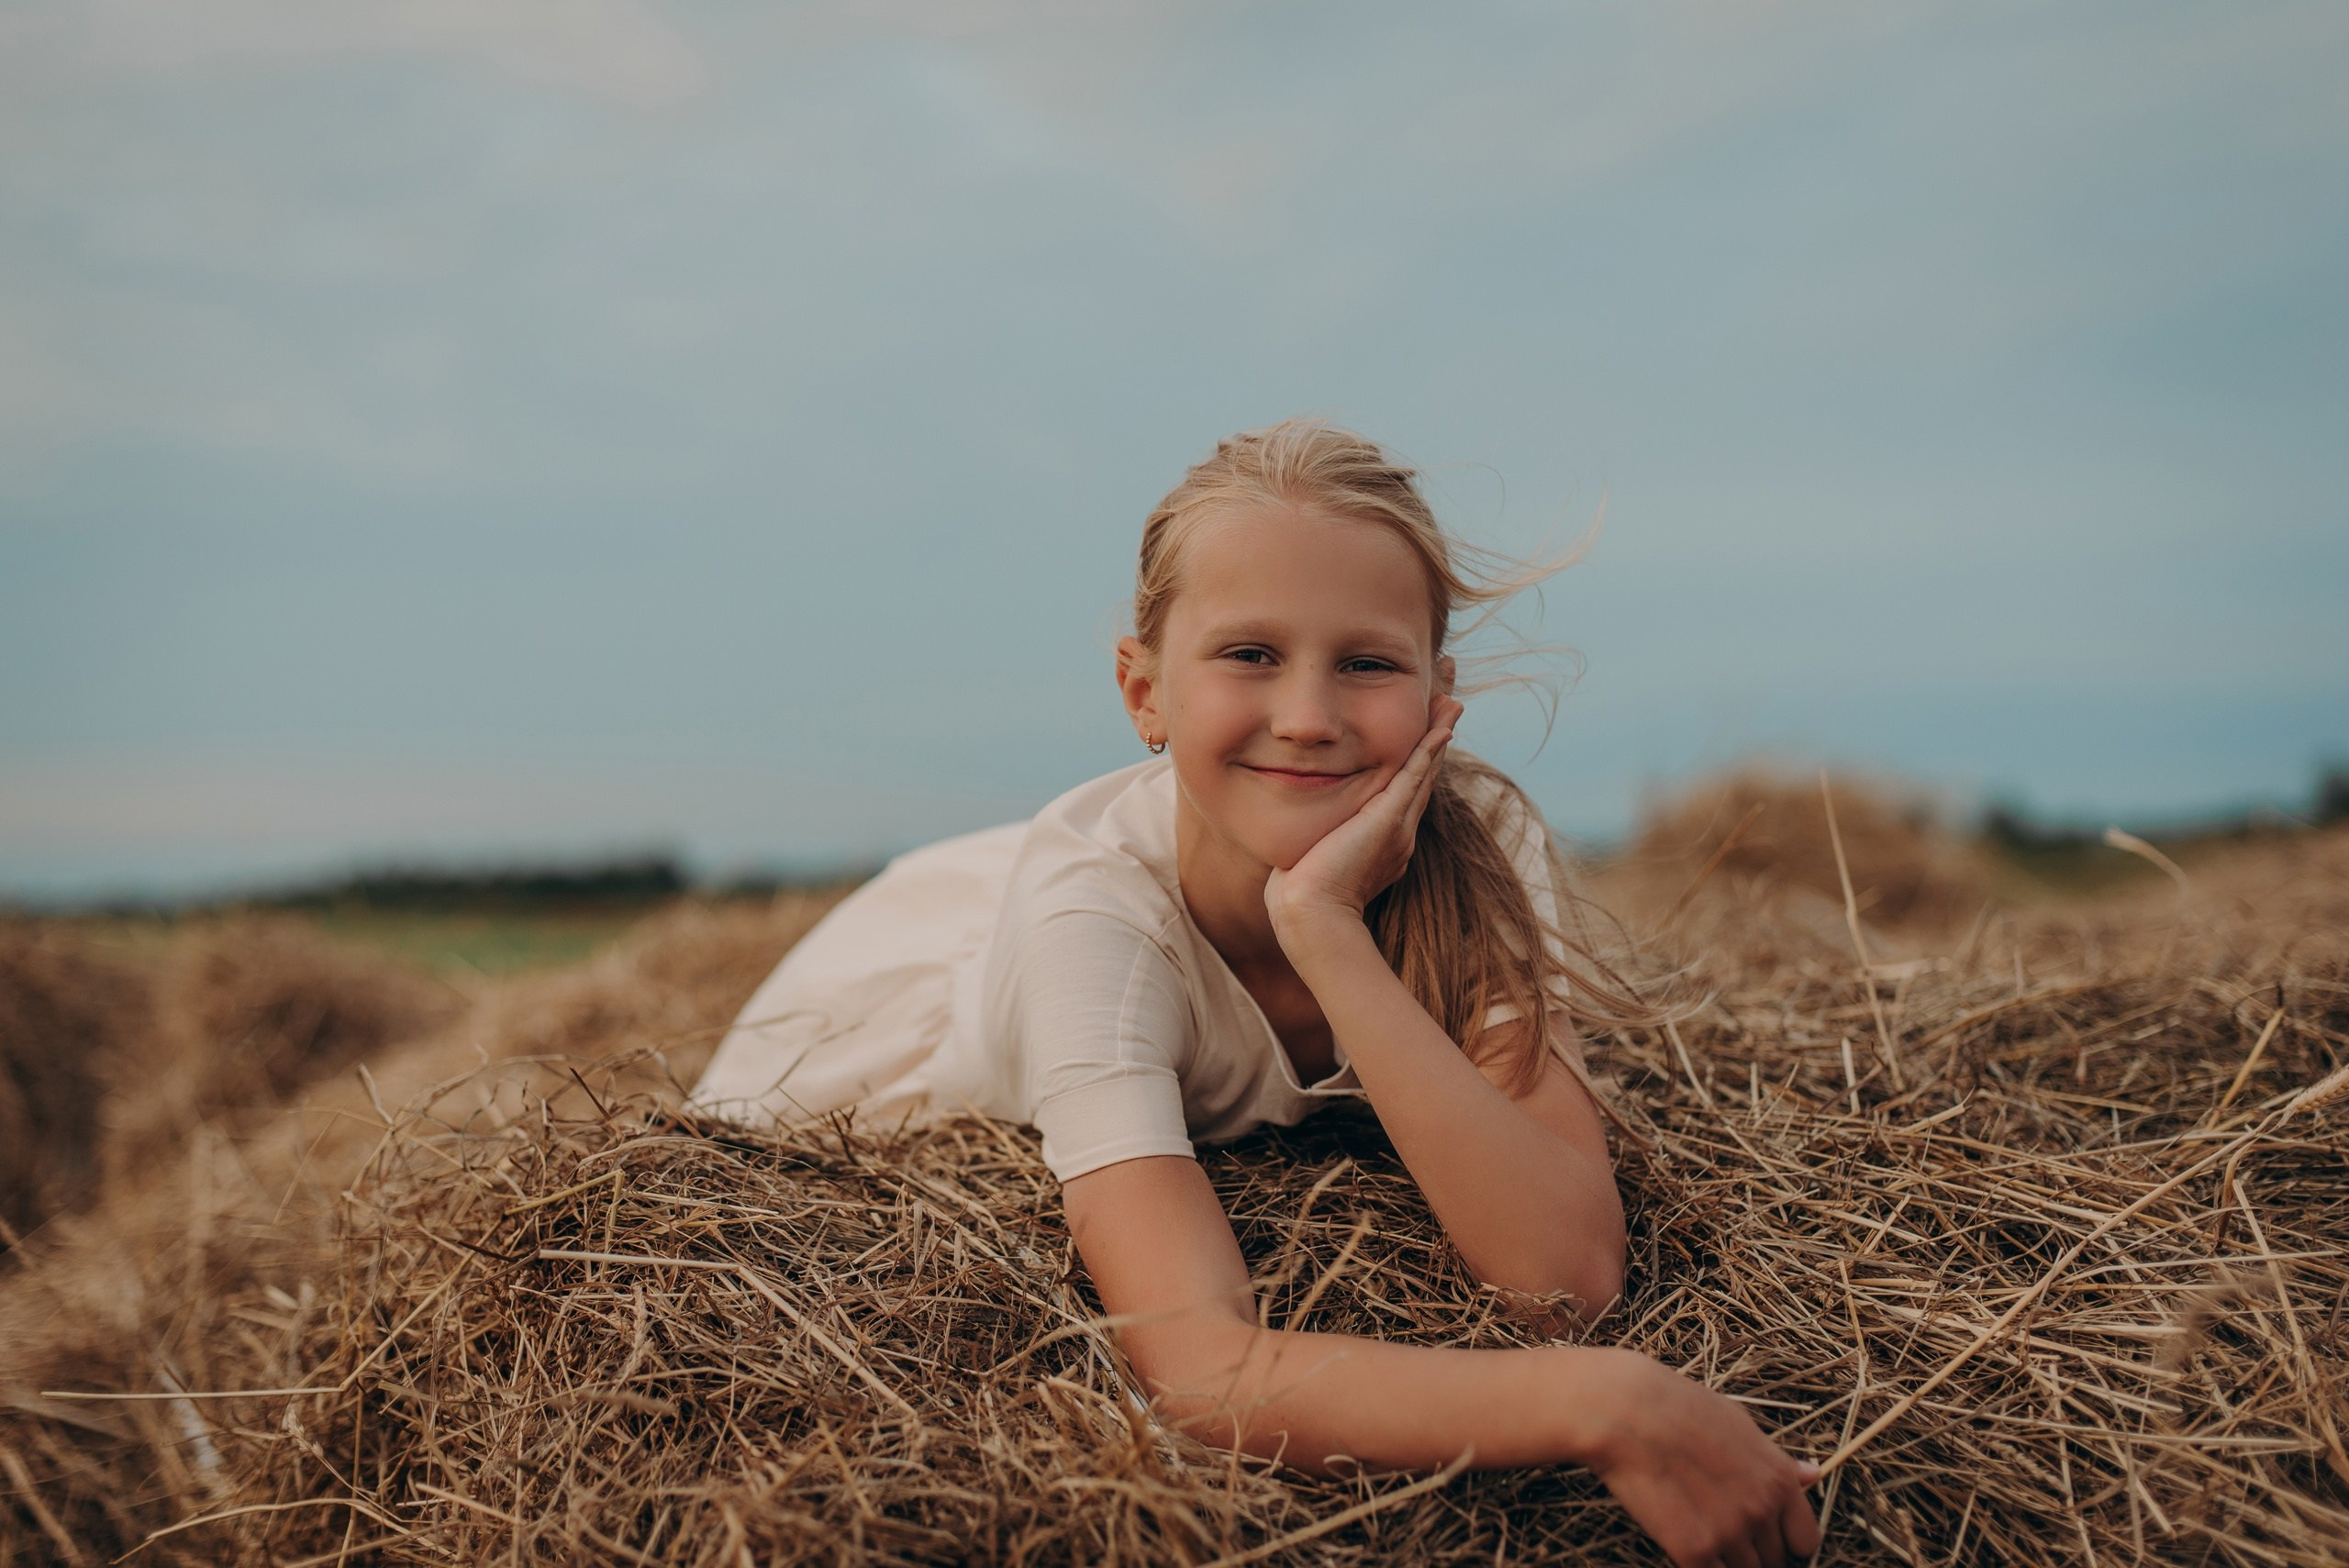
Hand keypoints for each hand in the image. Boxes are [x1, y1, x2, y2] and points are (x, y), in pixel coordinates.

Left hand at [1264, 695, 1463, 947]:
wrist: (1312, 916)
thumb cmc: (1303, 898)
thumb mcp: (1313, 859)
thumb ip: (1317, 843)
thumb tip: (1302, 841)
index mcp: (1383, 842)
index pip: (1403, 793)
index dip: (1415, 761)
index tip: (1424, 734)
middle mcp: (1398, 833)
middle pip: (1422, 776)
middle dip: (1434, 739)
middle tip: (1450, 703)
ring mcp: (1397, 826)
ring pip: (1423, 770)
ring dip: (1438, 733)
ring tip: (1453, 701)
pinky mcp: (1389, 820)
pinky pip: (1415, 775)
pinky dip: (1429, 749)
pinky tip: (1443, 725)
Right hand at [1575, 1349, 1821, 1567]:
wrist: (1627, 1412)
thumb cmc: (1681, 1409)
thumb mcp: (1741, 1425)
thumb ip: (1778, 1460)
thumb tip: (1813, 1475)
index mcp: (1779, 1481)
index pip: (1805, 1541)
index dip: (1787, 1541)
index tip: (1767, 1536)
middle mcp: (1761, 1511)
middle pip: (1774, 1561)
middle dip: (1754, 1550)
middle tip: (1723, 1527)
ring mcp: (1729, 1534)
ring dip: (1727, 1560)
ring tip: (1700, 1530)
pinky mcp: (1693, 1551)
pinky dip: (1702, 1566)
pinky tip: (1684, 1543)